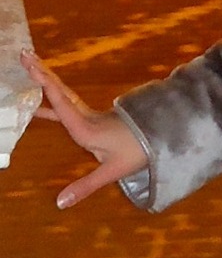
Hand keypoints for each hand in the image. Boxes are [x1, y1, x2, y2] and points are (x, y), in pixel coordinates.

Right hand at [20, 50, 147, 207]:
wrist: (160, 139)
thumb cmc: (137, 153)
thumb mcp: (111, 172)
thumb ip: (84, 186)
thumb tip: (60, 203)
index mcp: (86, 129)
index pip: (64, 106)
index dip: (49, 90)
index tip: (36, 72)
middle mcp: (85, 118)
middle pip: (60, 91)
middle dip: (41, 73)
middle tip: (25, 54)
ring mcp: (89, 116)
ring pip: (64, 94)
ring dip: (46, 80)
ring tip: (29, 66)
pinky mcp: (92, 119)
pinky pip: (67, 104)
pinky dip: (52, 99)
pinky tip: (38, 107)